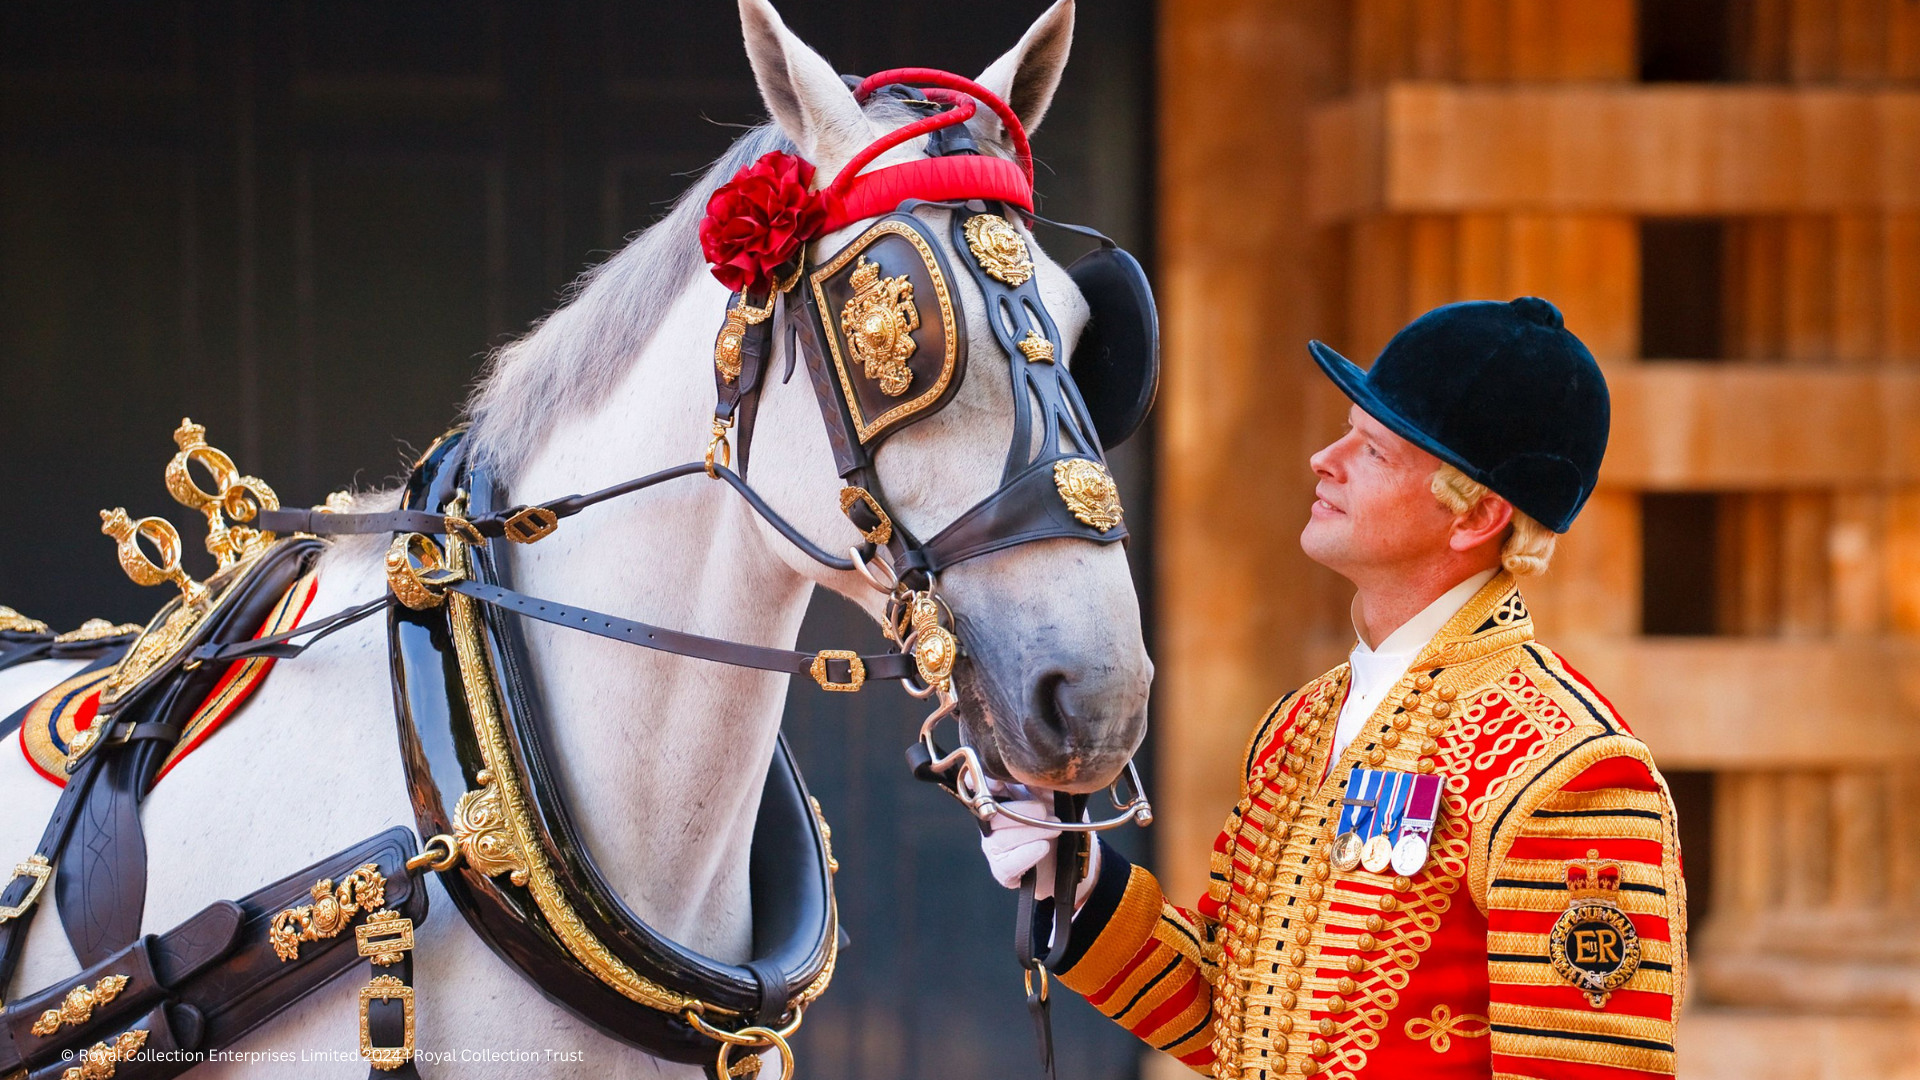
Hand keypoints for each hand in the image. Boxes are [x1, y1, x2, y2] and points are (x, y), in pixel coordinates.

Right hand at [976, 781, 1100, 907]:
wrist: (1074, 859)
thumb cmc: (1059, 822)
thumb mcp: (1054, 797)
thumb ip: (1040, 784)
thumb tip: (1029, 772)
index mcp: (1001, 799)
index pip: (979, 786)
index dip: (981, 781)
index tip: (998, 780)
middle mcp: (991, 823)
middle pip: (992, 814)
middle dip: (1023, 812)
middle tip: (1047, 812)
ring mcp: (994, 848)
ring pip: (1001, 838)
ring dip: (1032, 832)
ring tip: (1055, 830)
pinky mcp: (1003, 871)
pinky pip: (1008, 863)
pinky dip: (1028, 853)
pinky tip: (1043, 847)